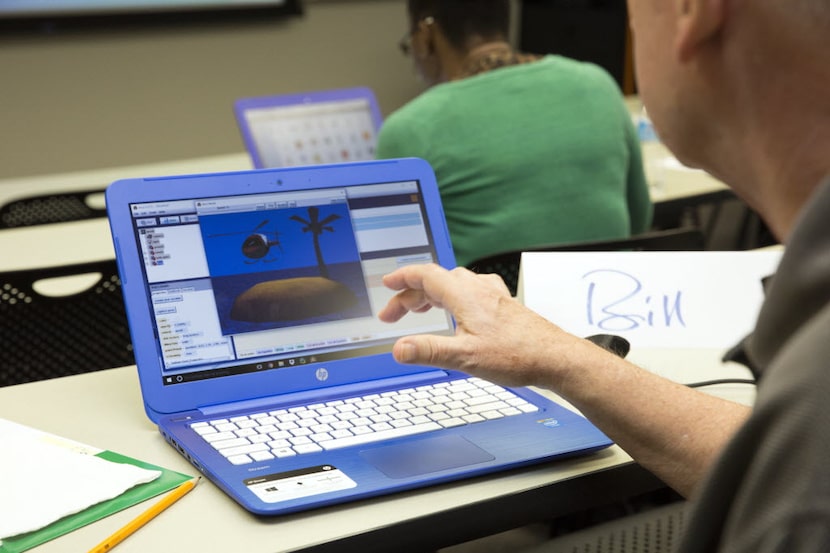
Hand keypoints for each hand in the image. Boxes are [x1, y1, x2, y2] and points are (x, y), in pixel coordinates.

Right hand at [378, 264, 591, 388]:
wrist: (555, 358)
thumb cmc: (517, 355)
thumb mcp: (465, 357)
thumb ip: (428, 351)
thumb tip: (398, 348)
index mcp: (465, 296)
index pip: (425, 275)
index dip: (402, 277)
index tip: (386, 283)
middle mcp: (478, 290)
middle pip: (436, 281)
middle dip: (410, 295)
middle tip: (393, 315)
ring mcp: (493, 296)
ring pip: (454, 285)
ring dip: (431, 295)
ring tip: (419, 312)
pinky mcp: (503, 306)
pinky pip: (470, 292)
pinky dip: (452, 298)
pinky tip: (457, 314)